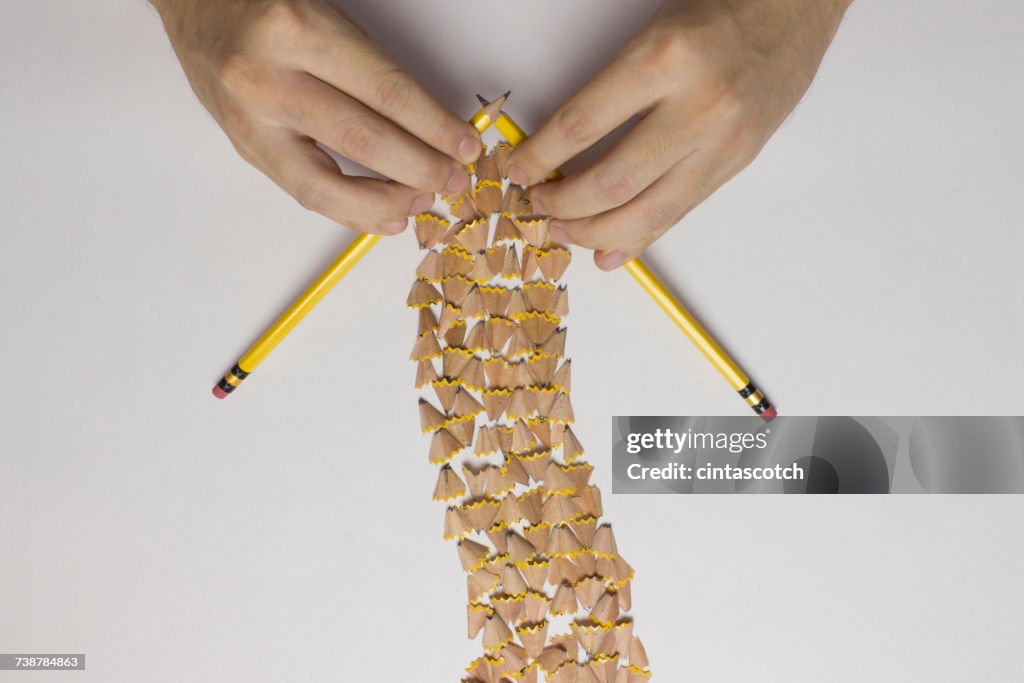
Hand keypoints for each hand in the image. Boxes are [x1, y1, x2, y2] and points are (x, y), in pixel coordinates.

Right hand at [151, 0, 481, 233]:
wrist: (192, 0)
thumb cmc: (265, 5)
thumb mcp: (325, 17)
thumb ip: (371, 72)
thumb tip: (432, 128)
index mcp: (298, 31)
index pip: (387, 93)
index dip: (436, 127)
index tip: (467, 146)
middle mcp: (268, 78)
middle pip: (363, 141)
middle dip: (421, 169)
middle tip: (455, 180)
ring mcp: (250, 120)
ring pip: (327, 184)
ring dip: (386, 201)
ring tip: (424, 200)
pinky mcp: (244, 148)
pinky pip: (304, 193)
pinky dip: (350, 211)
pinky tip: (385, 214)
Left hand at [506, 0, 851, 268]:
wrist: (797, 7)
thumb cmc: (722, 11)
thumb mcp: (653, 36)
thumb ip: (610, 94)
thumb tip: (562, 151)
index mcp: (665, 60)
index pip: (581, 125)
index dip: (540, 157)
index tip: (518, 169)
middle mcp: (698, 106)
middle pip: (611, 182)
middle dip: (563, 205)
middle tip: (537, 206)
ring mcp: (722, 142)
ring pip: (646, 212)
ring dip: (595, 232)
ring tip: (564, 231)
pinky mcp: (736, 164)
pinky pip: (679, 213)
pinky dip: (639, 239)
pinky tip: (610, 251)